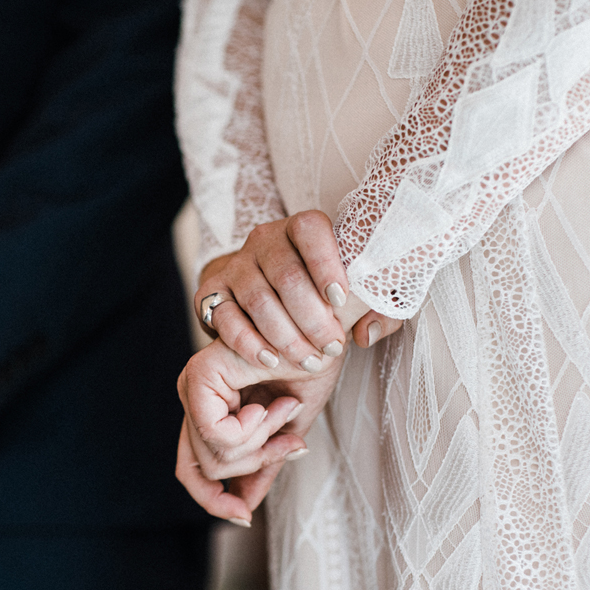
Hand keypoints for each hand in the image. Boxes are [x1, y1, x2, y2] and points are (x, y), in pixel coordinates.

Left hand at [176, 337, 342, 524]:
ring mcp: (191, 385)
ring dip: (262, 443)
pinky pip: (217, 435)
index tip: (245, 518)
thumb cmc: (310, 367)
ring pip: (214, 457)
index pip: (193, 471)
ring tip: (285, 407)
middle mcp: (193, 396)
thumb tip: (241, 512)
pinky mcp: (198, 375)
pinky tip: (268, 404)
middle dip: (256, 464)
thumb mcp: (286, 432)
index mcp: (209, 408)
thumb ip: (261, 467)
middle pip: (206, 469)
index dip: (214, 501)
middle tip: (291, 439)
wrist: (325, 328)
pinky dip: (252, 430)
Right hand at [195, 211, 393, 371]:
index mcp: (301, 229)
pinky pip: (226, 319)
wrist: (268, 294)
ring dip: (287, 337)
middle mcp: (264, 241)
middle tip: (331, 347)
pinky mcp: (212, 293)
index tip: (340, 300)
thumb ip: (377, 309)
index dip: (326, 263)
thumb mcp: (357, 296)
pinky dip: (249, 344)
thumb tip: (366, 333)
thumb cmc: (322, 295)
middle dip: (313, 318)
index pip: (310, 230)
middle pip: (286, 275)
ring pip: (259, 301)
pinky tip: (271, 360)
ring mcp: (236, 266)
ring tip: (309, 361)